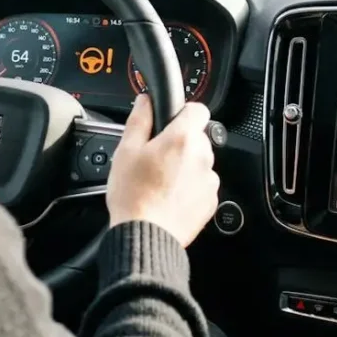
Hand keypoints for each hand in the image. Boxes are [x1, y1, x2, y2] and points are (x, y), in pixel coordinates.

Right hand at [105, 95, 219, 246]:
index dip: (183, 112)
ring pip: (200, 161)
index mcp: (182, 139)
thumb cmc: (133, 195)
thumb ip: (139, 120)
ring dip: (186, 165)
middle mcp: (202, 157)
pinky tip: (169, 195)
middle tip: (156, 156)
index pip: (198, 109)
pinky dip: (190, 186)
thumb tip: (146, 101)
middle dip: (180, 142)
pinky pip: (202, 184)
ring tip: (160, 180)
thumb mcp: (126, 151)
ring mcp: (209, 181)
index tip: (171, 121)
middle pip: (197, 137)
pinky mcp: (211, 201)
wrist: (146, 234)